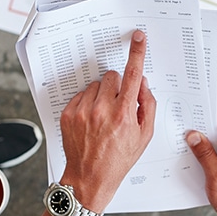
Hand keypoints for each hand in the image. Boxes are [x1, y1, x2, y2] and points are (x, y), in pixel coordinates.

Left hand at [59, 30, 155, 210]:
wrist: (90, 177)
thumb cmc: (119, 159)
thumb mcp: (144, 136)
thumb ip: (148, 106)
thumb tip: (142, 84)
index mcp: (124, 114)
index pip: (133, 75)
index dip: (137, 53)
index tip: (138, 37)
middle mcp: (102, 110)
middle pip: (112, 77)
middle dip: (117, 87)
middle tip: (118, 106)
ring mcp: (83, 111)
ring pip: (96, 85)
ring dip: (101, 95)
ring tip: (103, 117)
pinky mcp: (68, 114)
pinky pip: (81, 95)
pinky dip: (87, 104)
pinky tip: (91, 121)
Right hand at [186, 112, 216, 215]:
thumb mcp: (216, 176)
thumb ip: (204, 154)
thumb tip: (193, 135)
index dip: (206, 115)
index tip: (191, 115)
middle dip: (201, 128)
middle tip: (183, 129)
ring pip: (216, 140)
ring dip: (201, 142)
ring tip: (185, 144)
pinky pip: (216, 151)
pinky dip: (204, 152)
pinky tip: (193, 157)